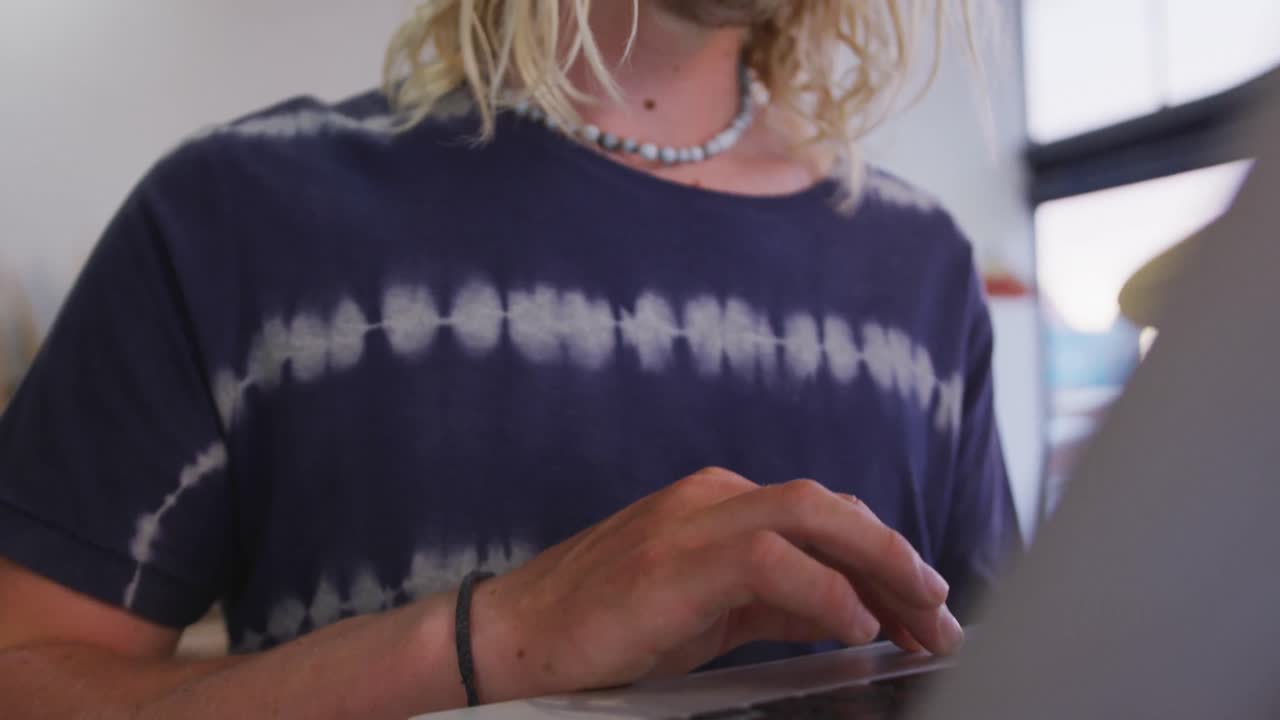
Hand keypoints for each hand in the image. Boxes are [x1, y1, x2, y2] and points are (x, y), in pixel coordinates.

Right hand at [468, 467, 961, 701]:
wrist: (513, 639)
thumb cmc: (605, 627)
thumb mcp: (708, 610)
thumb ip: (776, 602)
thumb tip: (850, 612)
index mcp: (718, 506)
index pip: (823, 518)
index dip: (885, 558)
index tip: (925, 607)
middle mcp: (711, 500)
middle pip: (828, 506)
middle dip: (896, 555)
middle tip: (942, 610)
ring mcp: (690, 523)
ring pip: (808, 515)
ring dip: (878, 561)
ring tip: (922, 610)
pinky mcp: (673, 561)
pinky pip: (769, 561)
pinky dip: (823, 590)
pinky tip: (855, 623)